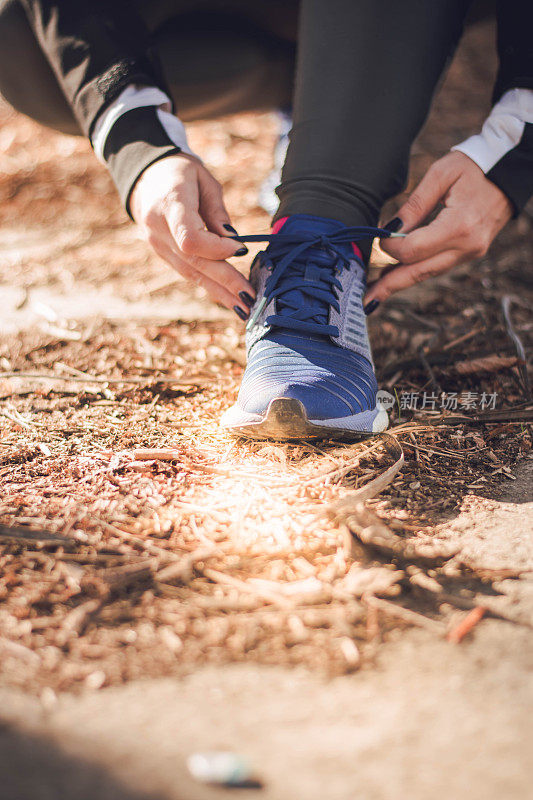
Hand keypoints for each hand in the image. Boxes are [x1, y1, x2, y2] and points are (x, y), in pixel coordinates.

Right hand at [130, 154, 254, 317]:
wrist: (146, 176)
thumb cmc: (182, 173)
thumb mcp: (205, 181)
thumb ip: (218, 213)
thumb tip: (234, 243)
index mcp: (170, 204)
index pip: (191, 238)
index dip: (217, 249)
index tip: (241, 250)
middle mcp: (159, 228)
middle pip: (194, 262)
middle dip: (225, 281)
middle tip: (251, 298)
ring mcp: (157, 244)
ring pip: (190, 273)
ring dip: (219, 292)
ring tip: (243, 308)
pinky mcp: (161, 253)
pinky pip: (187, 272)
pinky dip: (209, 285)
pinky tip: (228, 298)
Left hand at [364, 152, 512, 307]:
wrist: (511, 172)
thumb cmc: (475, 167)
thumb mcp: (441, 175)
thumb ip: (414, 204)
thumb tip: (389, 229)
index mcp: (460, 225)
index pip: (414, 249)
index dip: (391, 246)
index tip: (379, 235)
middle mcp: (466, 247)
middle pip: (419, 273)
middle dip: (390, 286)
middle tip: (366, 300)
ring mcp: (470, 253)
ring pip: (427, 274)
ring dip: (400, 281)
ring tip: (376, 291)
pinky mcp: (469, 253)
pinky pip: (437, 266)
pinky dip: (415, 271)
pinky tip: (397, 275)